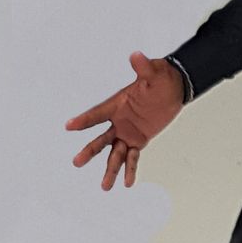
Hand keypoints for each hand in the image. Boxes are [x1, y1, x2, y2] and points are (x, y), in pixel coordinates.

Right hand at [66, 52, 184, 189]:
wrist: (172, 88)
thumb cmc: (160, 78)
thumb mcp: (154, 72)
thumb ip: (144, 67)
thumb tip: (136, 55)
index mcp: (117, 104)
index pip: (98, 113)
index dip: (84, 120)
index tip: (68, 125)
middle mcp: (118, 121)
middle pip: (101, 139)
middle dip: (90, 151)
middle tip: (76, 162)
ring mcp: (127, 132)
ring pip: (115, 154)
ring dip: (110, 170)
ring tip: (105, 187)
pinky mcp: (138, 140)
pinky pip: (134, 157)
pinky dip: (131, 169)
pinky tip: (127, 184)